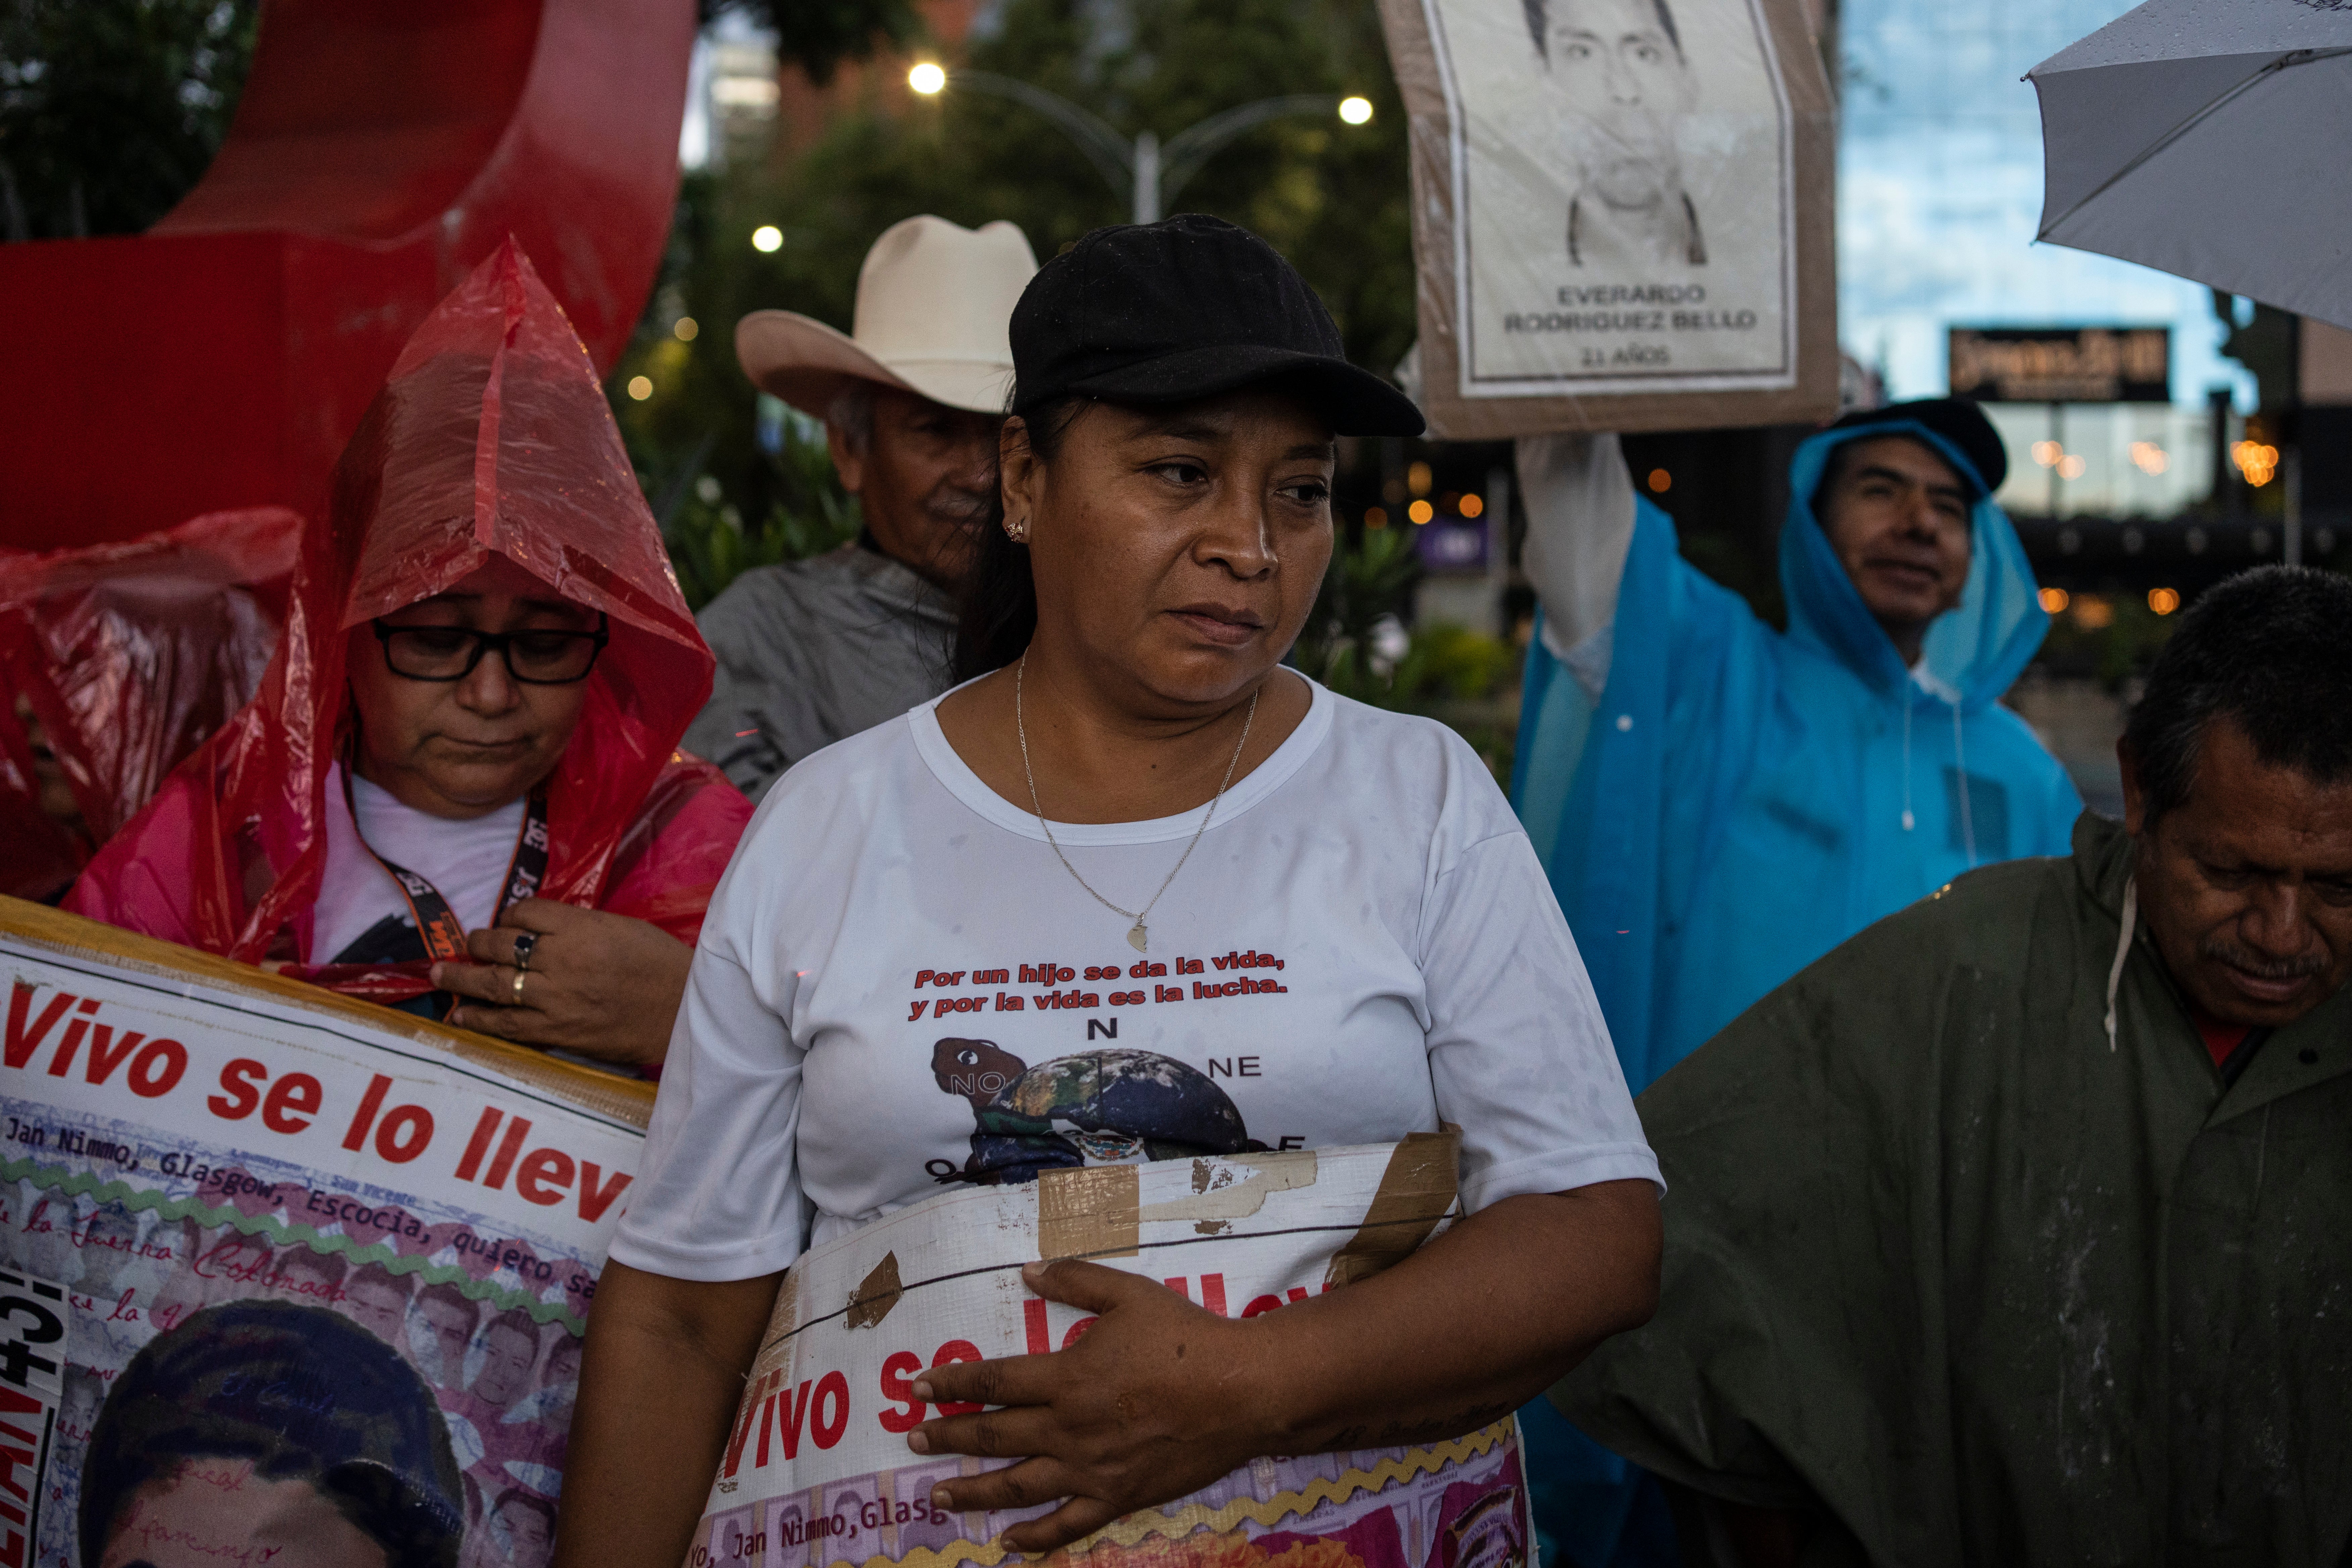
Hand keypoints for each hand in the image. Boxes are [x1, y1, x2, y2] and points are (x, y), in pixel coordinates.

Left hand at [432, 899, 691, 1066]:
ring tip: (439, 975)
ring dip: (461, 979)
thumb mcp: (623, 927)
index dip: (511, 915)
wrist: (683, 1014)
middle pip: (501, 944)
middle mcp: (561, 960)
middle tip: (467, 944)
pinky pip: (505, 1025)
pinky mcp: (556, 1032)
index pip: (526, 912)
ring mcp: (554, 999)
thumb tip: (542, 930)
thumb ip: (580, 926)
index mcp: (582, 928)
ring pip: (493, 984)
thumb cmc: (662, 965)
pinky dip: (479, 1019)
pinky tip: (462, 1015)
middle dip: (477, 943)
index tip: (509, 922)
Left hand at [907, 1259, 1275, 1553]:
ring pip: (1018, 1486)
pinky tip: (1009, 1543)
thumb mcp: (1129, 1294)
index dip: (952, 1385)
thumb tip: (1029, 1271)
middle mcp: (1070, 1428)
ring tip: (940, 1495)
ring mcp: (1092, 1469)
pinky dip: (1035, 1538)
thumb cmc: (1186, 1338)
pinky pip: (1067, 1524)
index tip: (918, 1389)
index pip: (993, 1383)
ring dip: (974, 1490)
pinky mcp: (1117, 1497)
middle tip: (915, 1441)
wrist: (1242, 1390)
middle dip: (949, 1438)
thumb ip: (1076, 1281)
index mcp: (1068, 1377)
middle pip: (994, 1435)